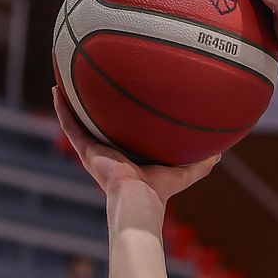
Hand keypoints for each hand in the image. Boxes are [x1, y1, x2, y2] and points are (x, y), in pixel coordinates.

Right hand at [53, 87, 218, 202]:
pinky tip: (56, 90)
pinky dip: (62, 108)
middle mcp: (108, 150)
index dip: (121, 118)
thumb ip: (201, 163)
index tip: (120, 99)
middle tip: (90, 83)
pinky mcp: (84, 150)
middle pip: (98, 123)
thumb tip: (221, 152)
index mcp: (128, 154)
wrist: (139, 198)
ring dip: (71, 102)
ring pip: (78, 121)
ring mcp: (93, 150)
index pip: (122, 132)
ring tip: (65, 79)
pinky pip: (70, 125)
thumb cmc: (160, 189)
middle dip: (94, 106)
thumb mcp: (184, 171)